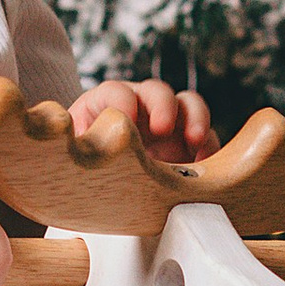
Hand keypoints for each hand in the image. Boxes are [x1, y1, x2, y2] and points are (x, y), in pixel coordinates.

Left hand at [72, 78, 217, 164]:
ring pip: (189, 105)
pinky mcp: (189, 145)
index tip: (125, 120)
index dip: (121, 101)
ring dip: (196, 118)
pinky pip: (208, 139)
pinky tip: (206, 167)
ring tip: (195, 141)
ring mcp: (168, 124)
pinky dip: (211, 148)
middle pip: (156, 91)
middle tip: (162, 129)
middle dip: (162, 105)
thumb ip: (80, 153)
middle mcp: (139, 109)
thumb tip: (76, 150)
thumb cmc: (82, 174)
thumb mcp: (73, 163)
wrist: (101, 195)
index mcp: (105, 107)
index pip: (115, 92)